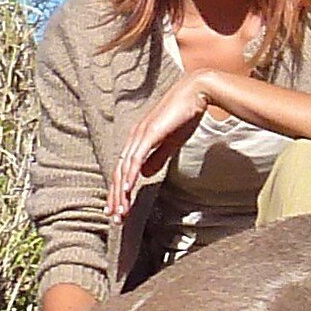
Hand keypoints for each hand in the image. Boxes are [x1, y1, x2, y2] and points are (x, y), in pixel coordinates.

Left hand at [111, 73, 209, 220]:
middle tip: (115, 217)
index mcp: (138, 140)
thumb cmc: (185, 114)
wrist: (195, 92)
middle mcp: (134, 138)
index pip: (123, 170)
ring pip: (125, 169)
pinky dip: (131, 174)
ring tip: (122, 211)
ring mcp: (140, 135)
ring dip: (122, 192)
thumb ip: (157, 158)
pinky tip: (129, 188)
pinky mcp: (149, 133)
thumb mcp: (170, 142)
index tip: (118, 209)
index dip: (119, 191)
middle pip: (119, 173)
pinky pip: (137, 158)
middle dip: (116, 197)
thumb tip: (145, 175)